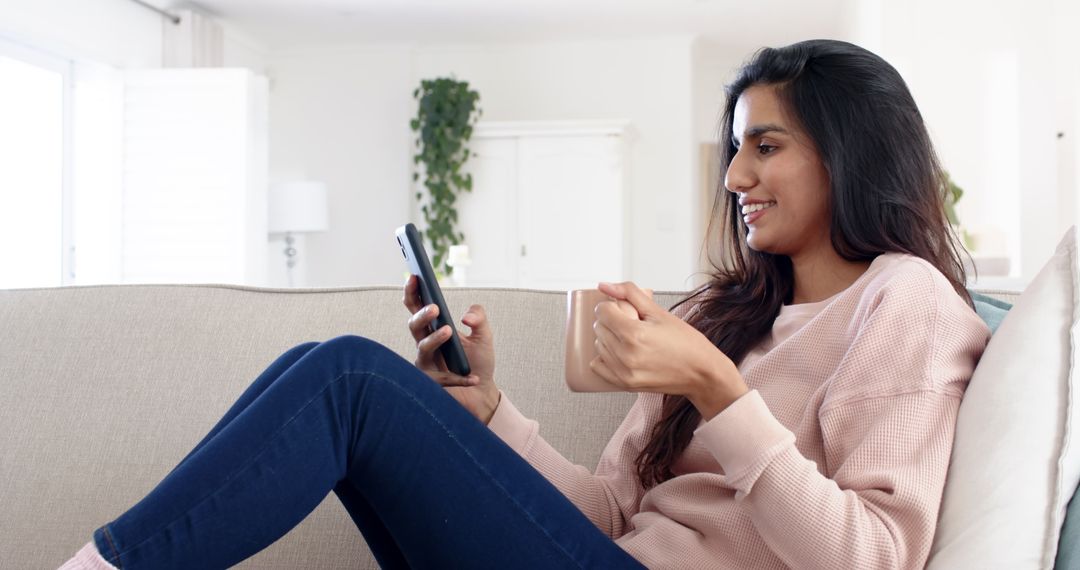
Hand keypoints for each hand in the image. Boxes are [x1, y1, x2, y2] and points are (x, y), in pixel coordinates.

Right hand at [403, 275, 500, 423]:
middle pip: (413, 326)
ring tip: (449, 331)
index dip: (413, 292)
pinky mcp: (432, 384)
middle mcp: (426, 345)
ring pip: (422, 349)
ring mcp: (426, 364)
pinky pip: (441, 378)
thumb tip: (466, 317)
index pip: (418, 307)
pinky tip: (472, 377)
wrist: (483, 394)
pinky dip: (459, 377)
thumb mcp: (484, 336)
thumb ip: (479, 318)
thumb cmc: (478, 363)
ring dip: (434, 340)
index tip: (414, 275)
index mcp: (434, 329)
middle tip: (435, 307)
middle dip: (421, 315)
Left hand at [591, 281, 748, 419]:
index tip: (625, 309)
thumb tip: (604, 285)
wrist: (702, 373)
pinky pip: (598, 366)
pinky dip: (606, 356)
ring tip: (631, 338)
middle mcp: (626, 355)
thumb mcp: (660, 312)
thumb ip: (630, 294)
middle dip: (611, 320)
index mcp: (634, 333)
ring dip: (609, 338)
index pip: (602, 311)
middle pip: (599, 327)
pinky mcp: (625, 385)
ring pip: (599, 345)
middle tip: (632, 323)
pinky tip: (622, 352)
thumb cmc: (686, 342)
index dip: (612, 305)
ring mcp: (624, 372)